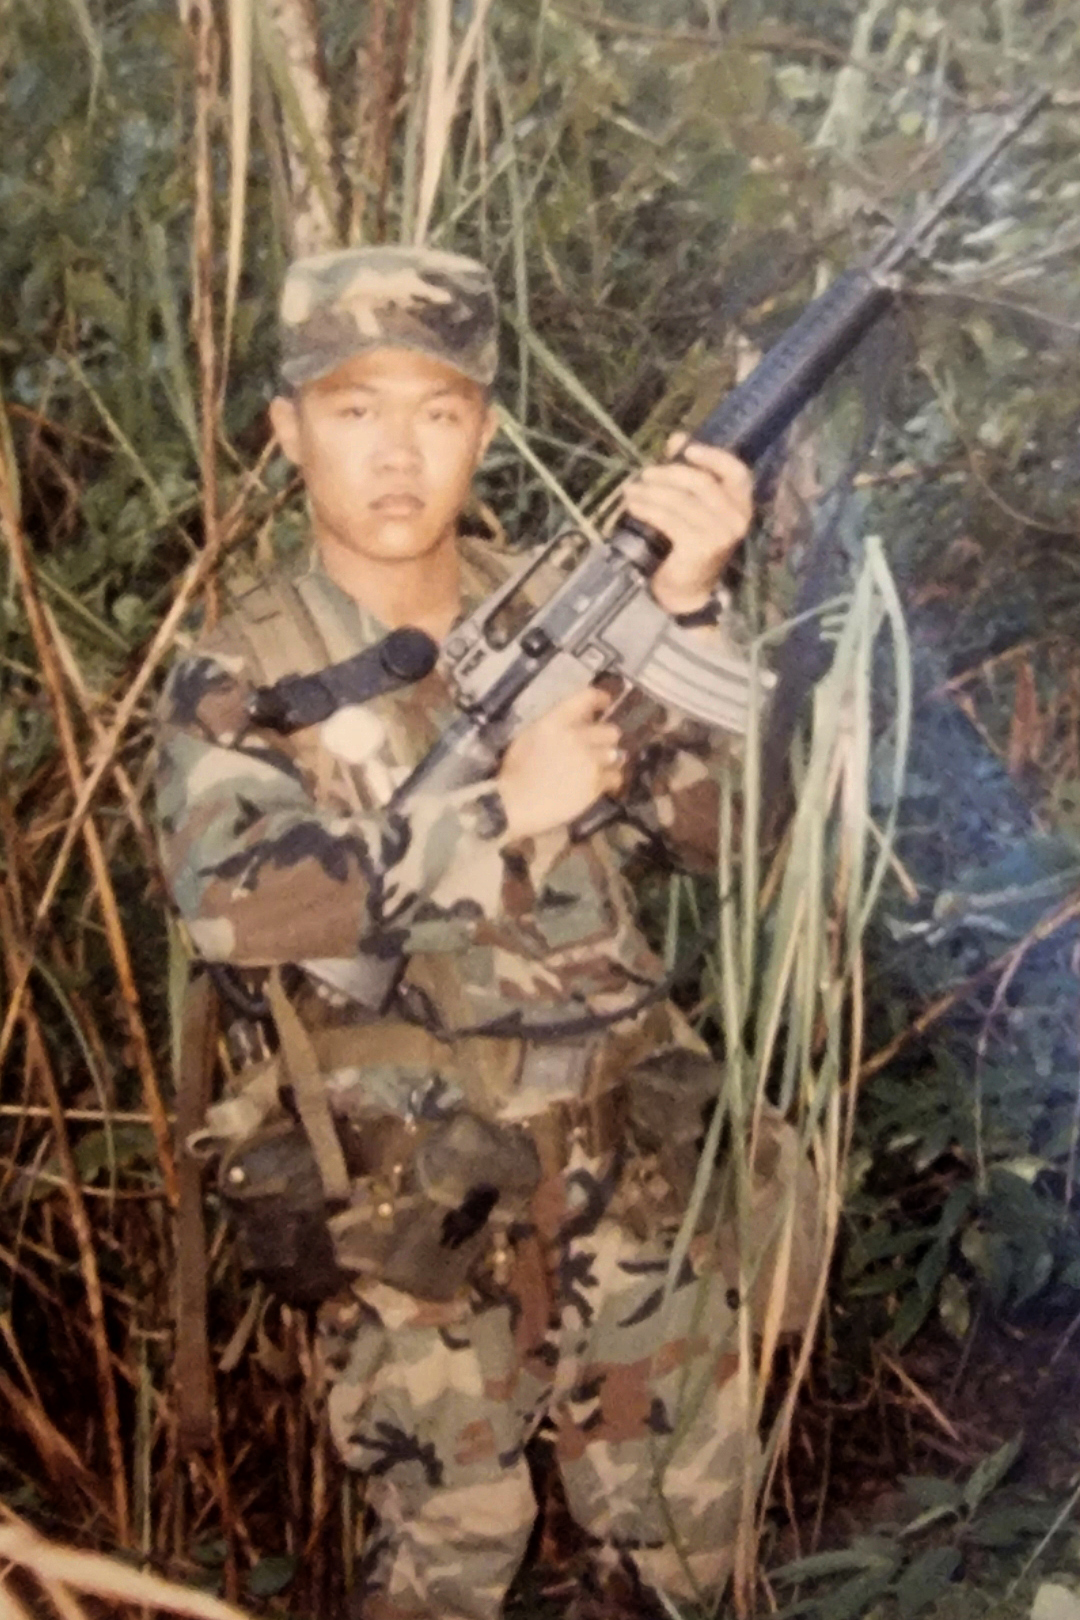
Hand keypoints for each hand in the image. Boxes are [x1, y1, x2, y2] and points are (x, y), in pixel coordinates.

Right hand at [497, 687, 623, 840]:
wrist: (514, 804)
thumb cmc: (514, 772)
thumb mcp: (528, 738)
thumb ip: (552, 727)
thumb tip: (573, 723)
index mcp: (556, 722)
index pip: (587, 698)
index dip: (600, 699)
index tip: (605, 703)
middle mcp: (577, 737)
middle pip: (610, 730)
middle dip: (606, 738)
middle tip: (598, 747)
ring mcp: (589, 761)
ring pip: (616, 754)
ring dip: (609, 760)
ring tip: (600, 768)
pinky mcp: (596, 784)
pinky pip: (615, 777)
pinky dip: (611, 780)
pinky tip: (604, 785)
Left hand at [623, 434, 752, 616]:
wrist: (688, 589)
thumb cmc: (691, 542)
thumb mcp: (694, 505)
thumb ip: (688, 472)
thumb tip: (676, 438)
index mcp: (742, 503)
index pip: (736, 471)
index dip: (712, 456)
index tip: (685, 449)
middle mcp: (737, 518)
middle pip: (702, 483)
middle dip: (669, 474)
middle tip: (645, 474)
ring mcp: (720, 534)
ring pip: (681, 501)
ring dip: (651, 492)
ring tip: (630, 490)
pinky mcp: (701, 548)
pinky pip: (669, 519)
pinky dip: (647, 509)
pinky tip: (633, 506)